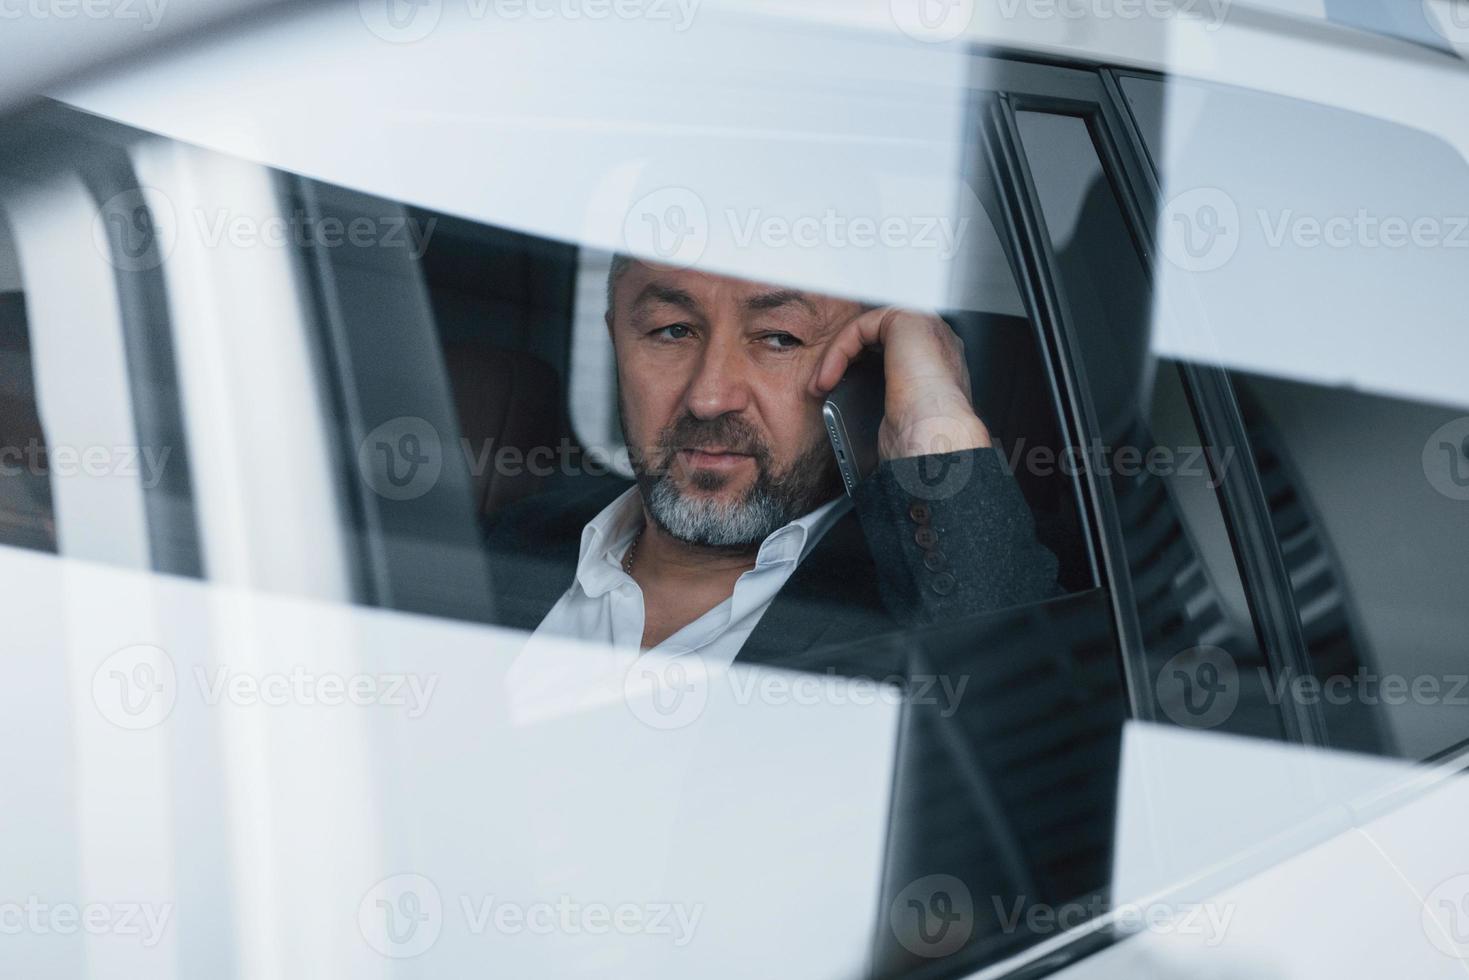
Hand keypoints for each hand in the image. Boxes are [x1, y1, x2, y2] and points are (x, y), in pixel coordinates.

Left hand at [810, 307, 991, 461]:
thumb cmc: (921, 436)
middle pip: (875, 339)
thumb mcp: (897, 412)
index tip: (835, 393)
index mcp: (938, 364)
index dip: (857, 368)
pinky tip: (828, 376)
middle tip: (822, 387)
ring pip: (865, 331)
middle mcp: (935, 340)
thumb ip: (882, 396)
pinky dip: (839, 350)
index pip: (890, 353)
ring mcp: (926, 326)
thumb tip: (851, 401)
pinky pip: (861, 327)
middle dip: (843, 360)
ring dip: (836, 356)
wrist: (934, 434)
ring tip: (821, 385)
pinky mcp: (908, 319)